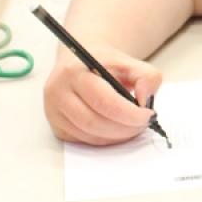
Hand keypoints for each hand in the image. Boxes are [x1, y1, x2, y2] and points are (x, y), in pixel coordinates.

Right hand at [42, 42, 163, 145]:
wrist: (81, 61)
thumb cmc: (105, 64)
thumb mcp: (130, 62)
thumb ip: (146, 77)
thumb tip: (145, 100)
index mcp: (75, 72)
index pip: (103, 100)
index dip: (129, 113)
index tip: (147, 115)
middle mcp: (58, 91)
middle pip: (94, 121)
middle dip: (125, 128)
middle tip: (143, 124)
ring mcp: (54, 111)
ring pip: (88, 134)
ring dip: (117, 136)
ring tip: (133, 127)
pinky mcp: (56, 125)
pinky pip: (83, 140)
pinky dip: (105, 139)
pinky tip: (117, 130)